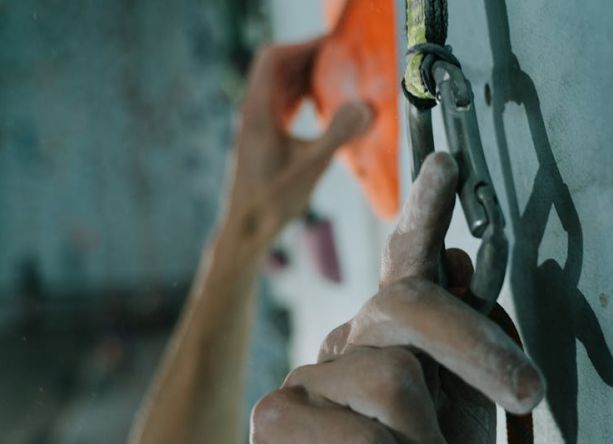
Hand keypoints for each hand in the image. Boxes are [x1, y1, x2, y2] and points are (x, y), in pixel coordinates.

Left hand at [219, 38, 372, 253]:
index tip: (331, 45)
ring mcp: (256, 124)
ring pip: (279, 86)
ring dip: (305, 76)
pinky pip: (282, 104)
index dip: (301, 46)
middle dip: (308, 57)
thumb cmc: (271, 202)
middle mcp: (253, 112)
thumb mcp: (311, 167)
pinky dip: (302, 96)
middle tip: (341, 59)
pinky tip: (322, 105)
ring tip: (336, 77)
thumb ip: (338, 135)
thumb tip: (367, 107)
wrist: (245, 229)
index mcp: (258, 111)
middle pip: (277, 68)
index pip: (273, 58)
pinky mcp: (262, 138)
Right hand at [250, 153, 545, 443]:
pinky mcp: (275, 421)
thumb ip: (462, 345)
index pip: (406, 264)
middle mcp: (346, 343)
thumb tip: (457, 259)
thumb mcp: (463, 417)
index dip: (425, 210)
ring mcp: (307, 378)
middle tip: (526, 394)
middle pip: (408, 304)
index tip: (449, 162)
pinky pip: (362, 439)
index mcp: (393, 340)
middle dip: (478, 349)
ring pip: (393, 377)